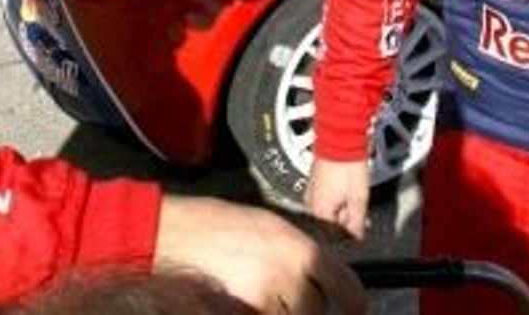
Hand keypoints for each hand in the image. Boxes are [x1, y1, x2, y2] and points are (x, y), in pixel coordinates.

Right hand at [154, 195, 365, 312]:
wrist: (173, 233)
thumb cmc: (216, 224)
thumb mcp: (270, 227)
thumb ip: (299, 252)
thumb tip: (319, 274)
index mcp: (300, 249)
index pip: (346, 287)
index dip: (355, 304)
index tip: (355, 310)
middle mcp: (288, 275)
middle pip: (316, 309)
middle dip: (305, 306)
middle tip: (283, 292)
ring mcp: (265, 298)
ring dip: (281, 309)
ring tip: (255, 290)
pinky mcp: (243, 312)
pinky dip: (260, 310)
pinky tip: (240, 297)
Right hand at [305, 157, 369, 240]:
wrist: (340, 139)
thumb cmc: (348, 166)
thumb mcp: (359, 199)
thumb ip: (357, 222)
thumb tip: (357, 236)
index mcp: (319, 212)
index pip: (334, 235)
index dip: (350, 235)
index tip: (361, 230)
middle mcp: (311, 204)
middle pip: (330, 223)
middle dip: (347, 222)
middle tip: (362, 216)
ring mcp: (311, 191)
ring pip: (328, 210)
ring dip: (342, 210)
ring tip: (357, 201)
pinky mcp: (314, 181)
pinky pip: (324, 198)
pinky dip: (337, 199)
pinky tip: (348, 193)